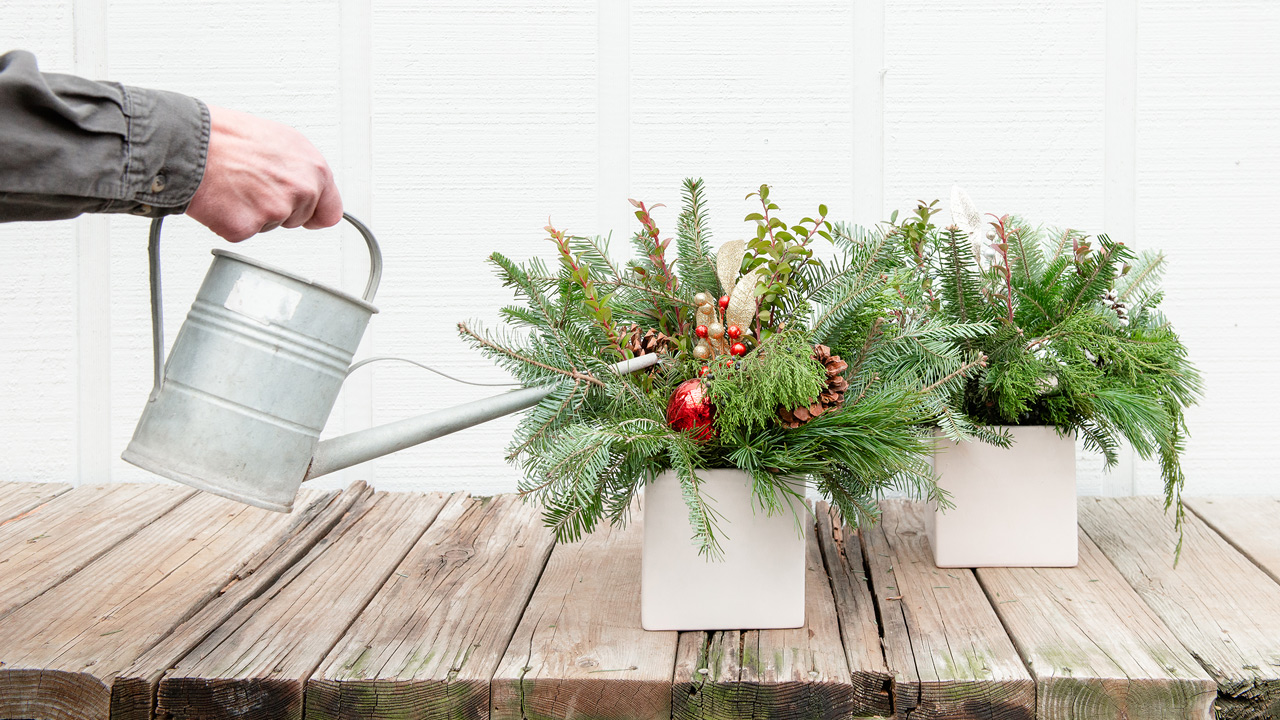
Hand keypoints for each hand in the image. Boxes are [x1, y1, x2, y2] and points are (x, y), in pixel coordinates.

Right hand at [185, 105, 341, 241]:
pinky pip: (242, 233)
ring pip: (270, 225)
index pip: (331, 210)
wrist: (189, 142)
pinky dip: (228, 220)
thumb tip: (309, 186)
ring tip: (234, 184)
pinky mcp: (247, 227)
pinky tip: (221, 197)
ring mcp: (275, 211)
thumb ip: (301, 169)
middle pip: (297, 219)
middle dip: (277, 208)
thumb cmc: (227, 135)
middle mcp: (301, 190)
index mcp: (314, 168)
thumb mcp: (280, 141)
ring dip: (253, 213)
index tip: (311, 217)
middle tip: (251, 184)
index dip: (316, 214)